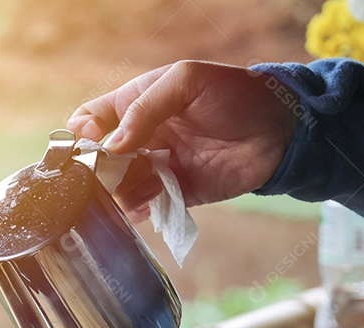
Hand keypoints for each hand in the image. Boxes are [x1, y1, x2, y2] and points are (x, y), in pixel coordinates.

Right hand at [68, 61, 298, 219]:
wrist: (280, 130)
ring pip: (121, 185)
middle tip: (105, 177)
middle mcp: (144, 137)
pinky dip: (139, 210)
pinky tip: (144, 207)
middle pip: (103, 159)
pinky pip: (148, 206)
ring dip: (119, 191)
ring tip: (133, 190)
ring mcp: (160, 166)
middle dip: (98, 170)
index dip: (83, 133)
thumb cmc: (236, 94)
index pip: (93, 119)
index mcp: (138, 103)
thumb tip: (111, 145)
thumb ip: (145, 108)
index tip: (87, 146)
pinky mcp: (179, 193)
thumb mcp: (186, 82)